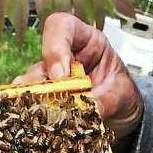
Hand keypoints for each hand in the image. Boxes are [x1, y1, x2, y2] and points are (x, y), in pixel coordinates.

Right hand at [13, 14, 142, 142]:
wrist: (123, 117)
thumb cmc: (122, 96)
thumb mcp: (121, 96)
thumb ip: (105, 100)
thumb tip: (86, 110)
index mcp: (86, 42)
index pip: (61, 26)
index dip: (54, 46)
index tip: (60, 75)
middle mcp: (63, 58)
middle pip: (40, 60)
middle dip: (41, 82)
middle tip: (48, 103)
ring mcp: (50, 79)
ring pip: (29, 84)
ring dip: (33, 101)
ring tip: (42, 117)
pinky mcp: (44, 101)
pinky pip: (30, 105)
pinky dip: (32, 115)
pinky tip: (38, 125)